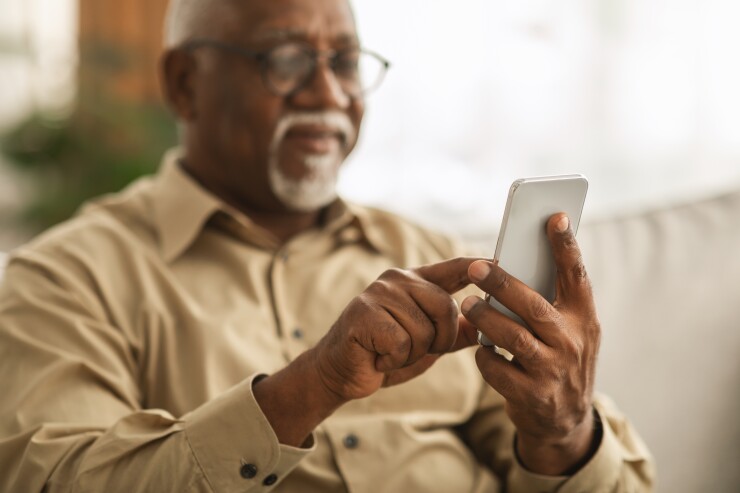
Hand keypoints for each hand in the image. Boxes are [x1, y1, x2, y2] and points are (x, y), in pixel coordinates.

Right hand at [312, 257, 479, 403]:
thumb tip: (487, 325)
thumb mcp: (427, 344)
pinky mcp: (364, 312)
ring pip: (423, 330)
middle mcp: (397, 280)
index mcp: (415, 282)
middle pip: (446, 307)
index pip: (453, 268)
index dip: (477, 267)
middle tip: (414, 351)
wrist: (340, 372)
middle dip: (439, 340)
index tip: (500, 263)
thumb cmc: (384, 354)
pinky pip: (401, 342)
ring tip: (390, 353)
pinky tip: (378, 357)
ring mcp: (379, 293)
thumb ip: (454, 332)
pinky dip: (394, 360)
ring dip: (411, 354)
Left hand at [460, 213, 600, 474]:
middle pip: (533, 306)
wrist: (565, 422)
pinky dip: (483, 355)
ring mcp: (553, 371)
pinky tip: (480, 347)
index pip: (577, 276)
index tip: (554, 216)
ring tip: (468, 304)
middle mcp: (572, 343)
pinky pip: (497, 368)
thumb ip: (550, 303)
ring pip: (512, 337)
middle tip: (475, 267)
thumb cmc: (559, 360)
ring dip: (485, 318)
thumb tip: (511, 264)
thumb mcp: (569, 332)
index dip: (565, 246)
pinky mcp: (531, 395)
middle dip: (502, 284)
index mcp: (583, 319)